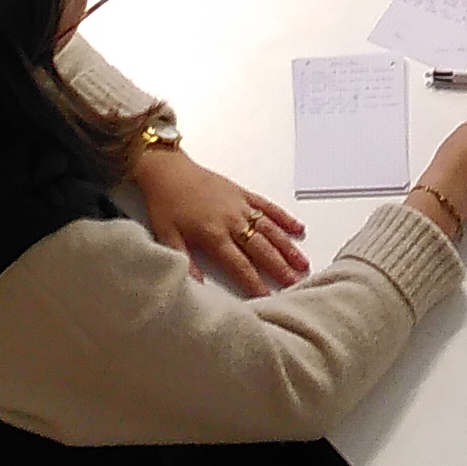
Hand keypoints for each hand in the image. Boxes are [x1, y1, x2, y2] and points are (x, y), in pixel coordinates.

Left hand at [134, 149, 309, 291]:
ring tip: (302, 264)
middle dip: (280, 268)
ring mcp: (240, 205)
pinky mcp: (242, 192)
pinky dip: (284, 218)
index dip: (255, 283)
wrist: (167, 168)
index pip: (239, 265)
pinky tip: (298, 229)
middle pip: (261, 249)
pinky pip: (268, 206)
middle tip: (296, 284)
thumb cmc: (165, 202)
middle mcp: (231, 220)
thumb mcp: (166, 235)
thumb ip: (183, 262)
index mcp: (213, 234)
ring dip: (287, 247)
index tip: (268, 297)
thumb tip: (195, 287)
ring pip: (270, 229)